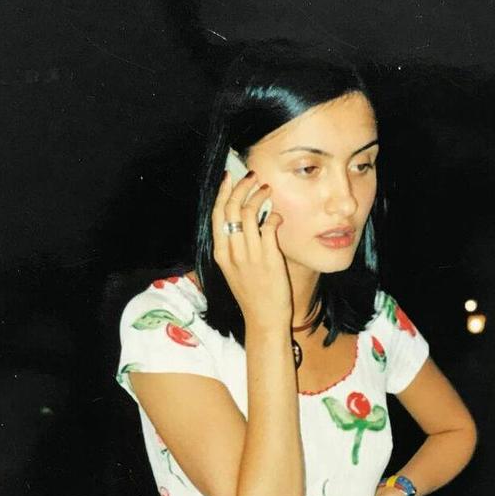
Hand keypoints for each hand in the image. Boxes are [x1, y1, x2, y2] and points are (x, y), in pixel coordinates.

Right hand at [211, 169, 291, 329]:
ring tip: (267, 189)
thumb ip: (236, 246)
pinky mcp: (269, 258)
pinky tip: (277, 216)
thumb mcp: (234, 270)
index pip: (217, 215)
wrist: (263, 319)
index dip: (223, 192)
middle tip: (252, 176)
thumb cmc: (251, 295)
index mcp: (221, 254)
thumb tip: (245, 219)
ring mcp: (250, 255)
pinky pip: (269, 227)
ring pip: (249, 214)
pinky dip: (273, 216)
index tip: (229, 177)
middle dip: (241, 187)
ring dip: (258, 196)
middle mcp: (233, 252)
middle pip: (231, 209)